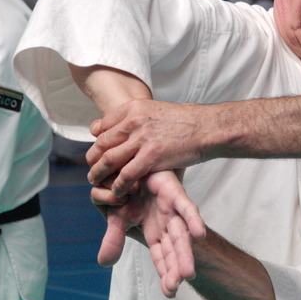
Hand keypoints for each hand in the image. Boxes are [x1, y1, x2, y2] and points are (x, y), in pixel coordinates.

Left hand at [87, 100, 206, 196]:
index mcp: (134, 108)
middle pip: (102, 142)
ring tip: (96, 181)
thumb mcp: (157, 110)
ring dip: (99, 173)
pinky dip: (118, 185)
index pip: (103, 125)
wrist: (207, 127)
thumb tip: (126, 128)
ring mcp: (141, 139)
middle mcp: (134, 121)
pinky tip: (117, 191)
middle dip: (93, 158)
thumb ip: (138, 118)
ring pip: (108, 159)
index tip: (98, 151)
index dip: (97, 140)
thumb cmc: (187, 122)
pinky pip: (126, 174)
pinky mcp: (151, 157)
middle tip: (92, 169)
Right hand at [90, 170, 204, 296]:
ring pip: (181, 235)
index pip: (162, 259)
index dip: (165, 274)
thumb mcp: (118, 218)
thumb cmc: (132, 192)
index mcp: (157, 234)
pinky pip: (185, 207)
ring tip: (188, 273)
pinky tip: (199, 234)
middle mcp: (168, 225)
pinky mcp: (175, 193)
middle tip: (180, 285)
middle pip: (174, 251)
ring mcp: (173, 210)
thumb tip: (105, 263)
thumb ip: (114, 239)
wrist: (137, 164)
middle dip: (177, 268)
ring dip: (185, 252)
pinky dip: (193, 220)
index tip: (170, 293)